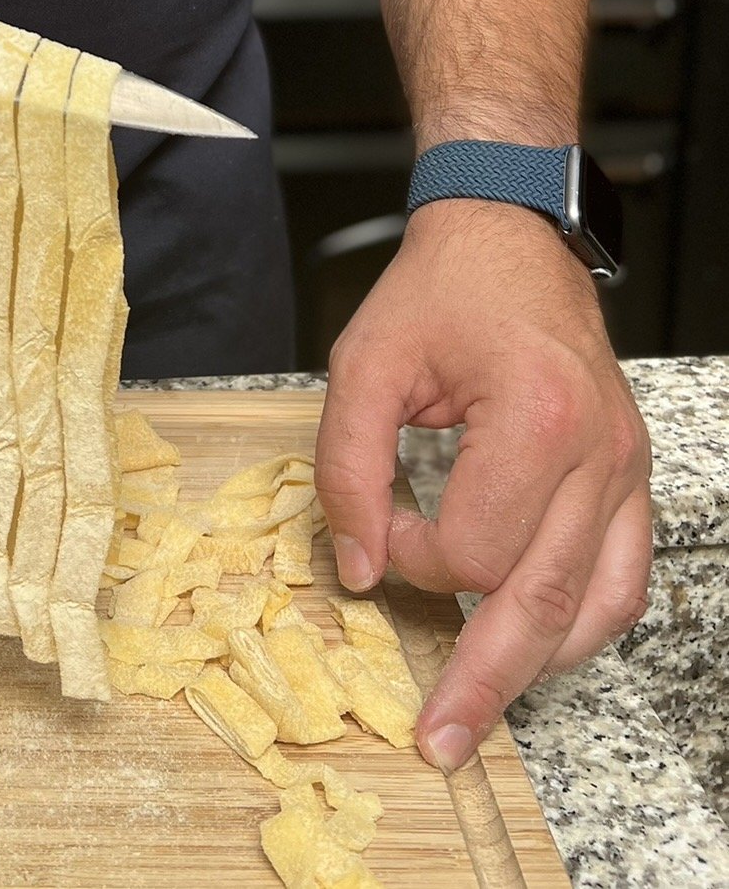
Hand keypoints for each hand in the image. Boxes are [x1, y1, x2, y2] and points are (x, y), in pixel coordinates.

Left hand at [314, 198, 651, 773]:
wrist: (508, 236)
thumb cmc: (440, 292)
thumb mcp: (364, 363)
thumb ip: (347, 468)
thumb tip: (358, 570)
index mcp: (537, 416)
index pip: (474, 548)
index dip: (413, 558)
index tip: (382, 527)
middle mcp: (599, 452)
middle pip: (543, 603)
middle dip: (484, 682)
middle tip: (438, 742)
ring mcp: (626, 467)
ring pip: (595, 608)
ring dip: (535, 666)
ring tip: (479, 705)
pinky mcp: (631, 474)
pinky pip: (624, 578)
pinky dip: (581, 624)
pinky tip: (536, 644)